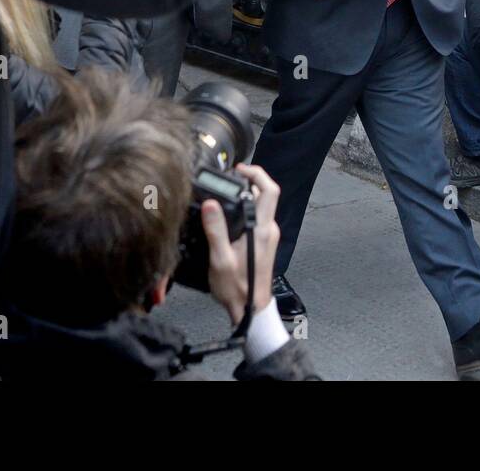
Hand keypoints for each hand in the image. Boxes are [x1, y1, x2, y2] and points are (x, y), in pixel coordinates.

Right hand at [203, 164, 280, 326]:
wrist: (250, 309)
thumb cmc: (236, 288)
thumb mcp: (220, 259)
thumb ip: (215, 230)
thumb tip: (210, 204)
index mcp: (261, 230)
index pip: (269, 191)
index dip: (257, 174)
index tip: (240, 169)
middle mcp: (268, 229)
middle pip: (266, 195)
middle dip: (250, 181)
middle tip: (230, 178)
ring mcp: (268, 235)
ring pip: (261, 206)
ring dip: (247, 195)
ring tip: (225, 193)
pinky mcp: (264, 242)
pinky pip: (257, 217)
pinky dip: (245, 208)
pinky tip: (229, 214)